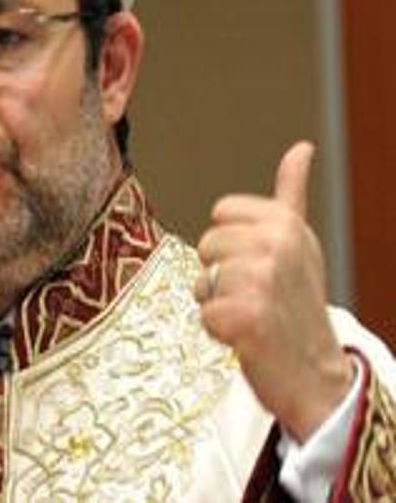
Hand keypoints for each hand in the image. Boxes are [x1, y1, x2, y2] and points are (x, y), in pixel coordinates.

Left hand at [194, 141, 353, 442]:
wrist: (316, 371)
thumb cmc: (299, 303)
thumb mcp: (300, 242)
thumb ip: (291, 193)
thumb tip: (300, 147)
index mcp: (287, 223)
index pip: (221, 212)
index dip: (231, 243)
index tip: (261, 264)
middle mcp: (277, 245)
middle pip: (206, 245)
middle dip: (221, 274)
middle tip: (256, 295)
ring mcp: (262, 279)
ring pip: (202, 279)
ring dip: (218, 303)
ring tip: (252, 314)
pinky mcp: (246, 315)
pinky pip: (203, 313)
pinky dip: (218, 330)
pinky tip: (247, 336)